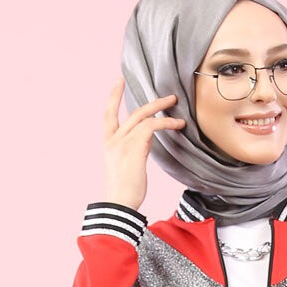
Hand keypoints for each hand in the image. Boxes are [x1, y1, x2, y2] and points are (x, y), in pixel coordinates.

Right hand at [102, 77, 185, 212]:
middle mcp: (114, 139)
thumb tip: (146, 143)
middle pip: (133, 112)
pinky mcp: (135, 146)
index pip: (108, 114)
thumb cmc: (124, 193)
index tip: (119, 82)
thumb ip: (134, 150)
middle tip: (168, 96)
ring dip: (162, 108)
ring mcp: (123, 141)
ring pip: (144, 115)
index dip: (113, 97)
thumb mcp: (126, 167)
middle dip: (152, 101)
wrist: (120, 204)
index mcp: (109, 144)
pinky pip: (153, 126)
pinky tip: (177, 125)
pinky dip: (166, 123)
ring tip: (176, 104)